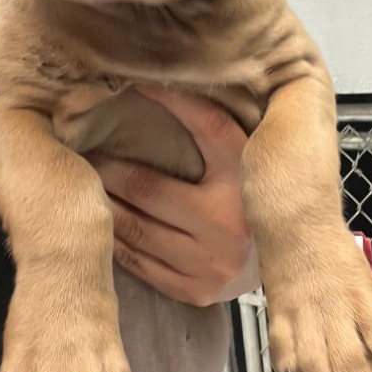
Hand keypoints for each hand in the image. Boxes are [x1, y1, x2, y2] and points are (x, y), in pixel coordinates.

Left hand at [92, 88, 258, 306]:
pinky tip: (103, 222)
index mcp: (245, 182)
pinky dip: (116, 241)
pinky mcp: (196, 290)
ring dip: (105, 204)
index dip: (167, 101)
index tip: (133, 84)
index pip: (205, 127)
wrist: (287, 263)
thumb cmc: (251, 201)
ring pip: (136, 229)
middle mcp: (229, 225)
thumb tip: (157, 81)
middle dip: (109, 169)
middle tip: (84, 153)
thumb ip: (209, 124)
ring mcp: (211, 264)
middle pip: (148, 189)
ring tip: (84, 186)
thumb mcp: (243, 158)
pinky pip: (139, 264)